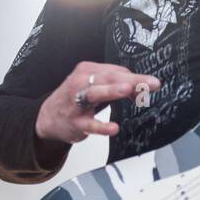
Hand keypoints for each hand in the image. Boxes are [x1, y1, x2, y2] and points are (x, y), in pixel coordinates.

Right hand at [36, 63, 160, 145]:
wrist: (48, 118)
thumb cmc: (74, 100)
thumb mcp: (94, 87)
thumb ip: (116, 86)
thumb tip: (140, 88)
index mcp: (87, 70)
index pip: (115, 71)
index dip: (135, 77)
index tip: (151, 84)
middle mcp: (81, 82)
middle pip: (109, 78)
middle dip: (132, 80)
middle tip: (151, 83)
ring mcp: (76, 102)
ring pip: (95, 93)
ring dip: (111, 91)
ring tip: (127, 90)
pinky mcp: (75, 122)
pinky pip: (89, 124)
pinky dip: (101, 126)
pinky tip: (113, 128)